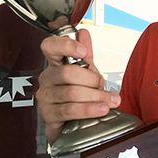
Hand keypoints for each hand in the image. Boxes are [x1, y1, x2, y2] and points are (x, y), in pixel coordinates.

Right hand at [36, 28, 120, 143]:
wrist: (70, 124)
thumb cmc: (76, 96)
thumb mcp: (84, 73)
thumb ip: (85, 54)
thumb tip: (82, 32)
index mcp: (55, 64)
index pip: (50, 47)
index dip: (66, 45)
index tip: (84, 52)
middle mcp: (47, 78)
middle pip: (68, 72)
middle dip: (92, 80)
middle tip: (103, 85)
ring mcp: (46, 97)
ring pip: (71, 93)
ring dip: (96, 97)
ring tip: (111, 101)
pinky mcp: (48, 116)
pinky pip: (69, 110)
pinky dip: (89, 110)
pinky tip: (101, 110)